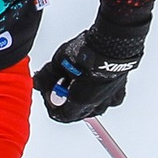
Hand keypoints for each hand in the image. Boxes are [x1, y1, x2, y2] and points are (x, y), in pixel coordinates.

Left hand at [33, 17, 147, 123]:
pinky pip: (109, 98)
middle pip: (78, 113)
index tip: (48, 94)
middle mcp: (97, 103)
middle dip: (66, 102)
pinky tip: (94, 82)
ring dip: (83, 99)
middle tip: (60, 86)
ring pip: (94, 107)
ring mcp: (110, 96)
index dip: (51, 106)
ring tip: (76, 81)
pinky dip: (100, 94)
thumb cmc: (87, 52)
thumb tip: (37, 82)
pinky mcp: (120, 87)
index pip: (62, 115)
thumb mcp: (59, 63)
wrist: (112, 42)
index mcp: (81, 102)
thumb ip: (47, 77)